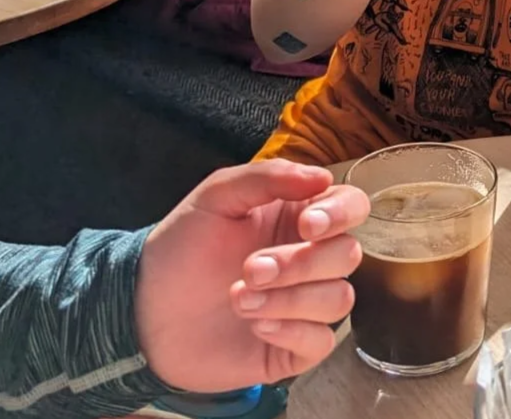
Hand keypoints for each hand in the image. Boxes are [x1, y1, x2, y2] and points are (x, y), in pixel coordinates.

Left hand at [135, 160, 369, 390]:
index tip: (306, 225)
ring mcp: (303, 304)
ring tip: (238, 298)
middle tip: (250, 269)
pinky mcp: (293, 347)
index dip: (340, 213)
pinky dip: (291, 331)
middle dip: (301, 263)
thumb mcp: (215, 196)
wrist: (144, 311)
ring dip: (290, 299)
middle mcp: (309, 258)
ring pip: (339, 299)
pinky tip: (255, 325)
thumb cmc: (181, 247)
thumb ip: (266, 177)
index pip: (351, 205)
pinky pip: (322, 341)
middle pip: (347, 255)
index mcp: (298, 216)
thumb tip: (320, 177)